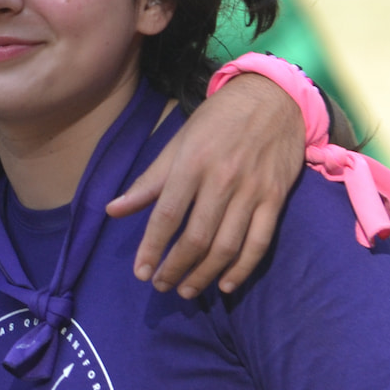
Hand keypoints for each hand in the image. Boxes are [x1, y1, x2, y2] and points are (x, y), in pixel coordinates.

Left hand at [106, 74, 303, 297]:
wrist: (273, 98)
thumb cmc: (218, 121)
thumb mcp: (178, 143)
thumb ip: (149, 181)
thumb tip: (113, 210)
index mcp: (191, 163)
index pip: (166, 215)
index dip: (151, 248)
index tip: (141, 272)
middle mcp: (222, 179)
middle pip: (196, 238)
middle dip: (176, 268)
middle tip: (161, 286)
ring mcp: (252, 191)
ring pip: (227, 246)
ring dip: (204, 274)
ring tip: (187, 291)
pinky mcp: (276, 198)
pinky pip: (259, 242)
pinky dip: (242, 268)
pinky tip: (225, 284)